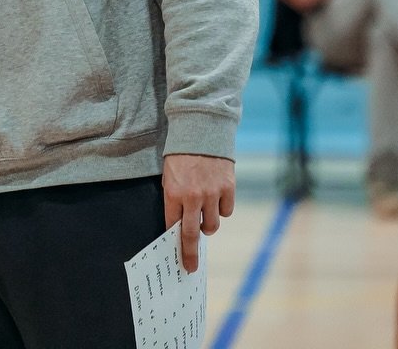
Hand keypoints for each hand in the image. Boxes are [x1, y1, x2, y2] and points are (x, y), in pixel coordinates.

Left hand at [163, 153, 234, 272]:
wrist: (202, 131)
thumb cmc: (181, 154)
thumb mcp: (169, 175)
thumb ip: (174, 198)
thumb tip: (179, 223)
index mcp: (173, 193)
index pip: (173, 225)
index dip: (174, 240)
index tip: (177, 256)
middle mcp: (193, 196)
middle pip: (192, 234)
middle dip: (190, 253)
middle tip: (190, 266)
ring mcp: (212, 193)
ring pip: (213, 225)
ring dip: (208, 225)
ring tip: (204, 216)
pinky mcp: (228, 188)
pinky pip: (227, 211)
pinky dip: (222, 210)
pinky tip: (217, 200)